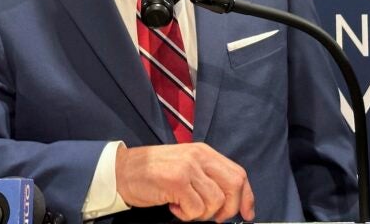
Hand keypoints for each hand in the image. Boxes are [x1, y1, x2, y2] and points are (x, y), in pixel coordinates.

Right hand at [115, 143, 254, 221]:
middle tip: (213, 218)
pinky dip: (186, 216)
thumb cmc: (153, 172)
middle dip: (229, 209)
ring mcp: (187, 168)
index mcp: (204, 152)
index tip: (248, 214)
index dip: (247, 197)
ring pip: (214, 202)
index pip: (238, 174)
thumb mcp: (186, 165)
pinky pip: (195, 209)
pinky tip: (173, 207)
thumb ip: (207, 176)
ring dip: (202, 214)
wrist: (122, 171)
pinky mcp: (176, 181)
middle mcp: (199, 157)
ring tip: (184, 208)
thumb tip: (232, 200)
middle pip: (233, 186)